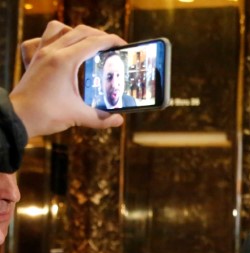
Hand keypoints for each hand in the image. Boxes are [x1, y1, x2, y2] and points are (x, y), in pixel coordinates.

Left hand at [9, 21, 126, 137]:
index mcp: (65, 60)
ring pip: (60, 28)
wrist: (18, 117)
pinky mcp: (35, 58)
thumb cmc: (46, 114)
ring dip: (77, 32)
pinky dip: (58, 38)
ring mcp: (41, 53)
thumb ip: (102, 118)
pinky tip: (66, 50)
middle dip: (99, 36)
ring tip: (88, 44)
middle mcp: (52, 51)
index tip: (123, 45)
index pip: (93, 42)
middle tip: (112, 47)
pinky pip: (46, 38)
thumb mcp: (79, 116)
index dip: (111, 41)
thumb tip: (118, 120)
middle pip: (80, 31)